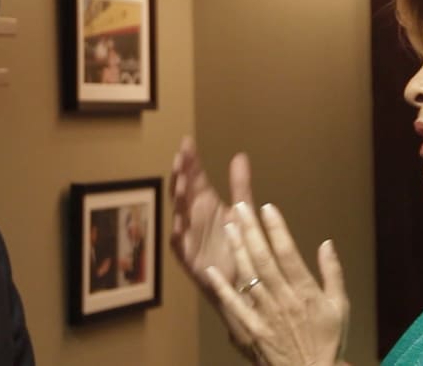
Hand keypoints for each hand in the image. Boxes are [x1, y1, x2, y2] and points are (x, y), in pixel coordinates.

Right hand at [170, 136, 253, 294]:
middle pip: (184, 191)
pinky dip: (180, 235)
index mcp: (205, 202)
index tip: (187, 142)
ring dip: (179, 201)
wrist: (243, 281)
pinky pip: (182, 245)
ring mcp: (190, 235)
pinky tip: (179, 224)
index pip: (194, 176)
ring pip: (180, 214)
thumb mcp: (242, 210)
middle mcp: (194, 216)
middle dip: (181, 175)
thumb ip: (240, 185)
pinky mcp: (190, 257)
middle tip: (181, 157)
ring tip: (180, 184)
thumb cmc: (238, 244)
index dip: (190, 160)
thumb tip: (240, 155)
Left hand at [206, 202, 349, 365]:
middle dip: (251, 230)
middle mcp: (284, 299)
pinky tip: (212, 270)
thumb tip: (327, 244)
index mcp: (305, 291)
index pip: (288, 253)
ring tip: (229, 226)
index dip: (277, 229)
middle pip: (264, 258)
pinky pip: (235, 305)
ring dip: (237, 249)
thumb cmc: (329, 341)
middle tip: (240, 206)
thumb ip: (333, 274)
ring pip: (249, 275)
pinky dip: (222, 287)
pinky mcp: (252, 328)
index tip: (267, 208)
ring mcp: (266, 313)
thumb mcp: (340, 307)